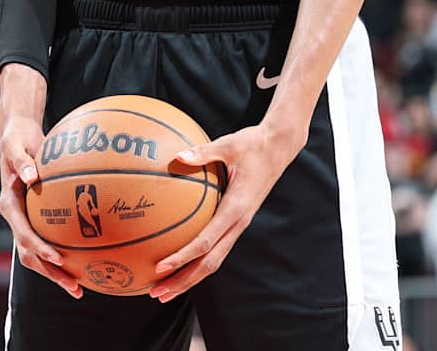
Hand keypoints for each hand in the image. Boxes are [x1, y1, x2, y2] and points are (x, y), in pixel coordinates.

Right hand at [0, 111, 82, 299]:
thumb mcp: (16, 145)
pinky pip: (47, 240)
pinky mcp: (34, 218)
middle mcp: (15, 218)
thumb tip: (31, 178)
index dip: (40, 249)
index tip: (58, 259)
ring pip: (37, 255)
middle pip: (29, 254)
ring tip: (80, 287)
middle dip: (51, 273)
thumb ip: (22, 161)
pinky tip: (85, 260)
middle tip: (75, 286)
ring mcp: (24, 221)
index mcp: (8, 205)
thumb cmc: (17, 138)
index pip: (23, 234)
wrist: (15, 136)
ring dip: (56, 273)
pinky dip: (62, 255)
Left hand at [149, 120, 306, 302]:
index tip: (160, 267)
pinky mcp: (237, 223)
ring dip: (189, 278)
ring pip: (213, 262)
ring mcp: (239, 226)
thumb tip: (177, 156)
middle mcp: (238, 224)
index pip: (205, 242)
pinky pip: (216, 249)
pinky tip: (179, 263)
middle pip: (208, 264)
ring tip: (164, 290)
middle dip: (183, 281)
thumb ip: (203, 152)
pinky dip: (196, 262)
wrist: (279, 148)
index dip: (182, 257)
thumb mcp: (228, 144)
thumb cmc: (253, 144)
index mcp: (236, 209)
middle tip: (156, 292)